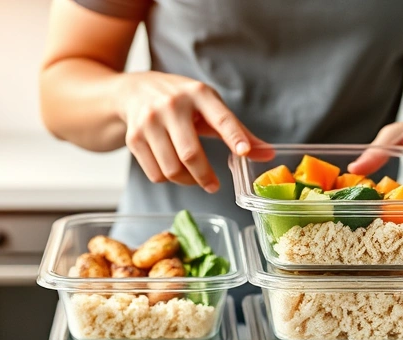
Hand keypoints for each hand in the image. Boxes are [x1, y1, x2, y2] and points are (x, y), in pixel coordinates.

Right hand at [118, 72, 267, 192]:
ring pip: (171, 169)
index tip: (244, 152)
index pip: (220, 117)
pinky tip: (174, 170)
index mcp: (198, 93)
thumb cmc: (182, 100)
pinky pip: (155, 174)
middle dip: (205, 176)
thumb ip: (239, 131)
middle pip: (190, 154)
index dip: (234, 136)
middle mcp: (172, 105)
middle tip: (214, 186)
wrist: (133, 90)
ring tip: (194, 177)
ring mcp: (149, 121)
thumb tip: (269, 155)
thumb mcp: (209, 106)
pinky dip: (168, 180)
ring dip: (187, 181)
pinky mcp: (134, 138)